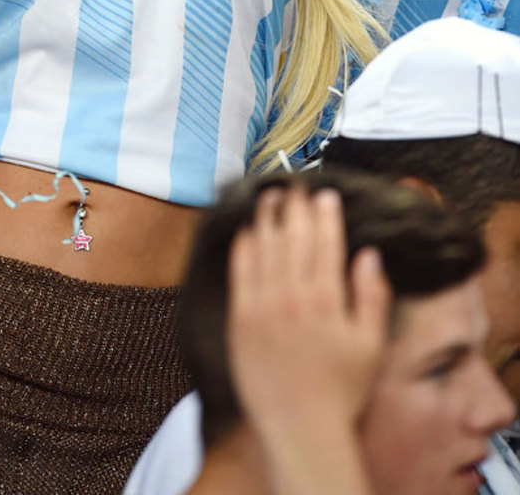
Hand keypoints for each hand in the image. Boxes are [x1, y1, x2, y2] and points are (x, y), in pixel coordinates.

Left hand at [228, 186, 389, 452]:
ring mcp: (263, 305)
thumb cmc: (341, 390)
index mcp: (327, 300)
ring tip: (269, 193)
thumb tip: (369, 255)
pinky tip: (246, 229)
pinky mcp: (239, 318)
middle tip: (295, 183)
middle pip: (293, 238)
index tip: (325, 192)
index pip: (326, 243)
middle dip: (295, 207)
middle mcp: (293, 296)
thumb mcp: (371, 346)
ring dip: (267, 217)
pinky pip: (240, 272)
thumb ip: (372, 297)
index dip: (325, 214)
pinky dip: (244, 247)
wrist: (300, 427)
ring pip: (264, 248)